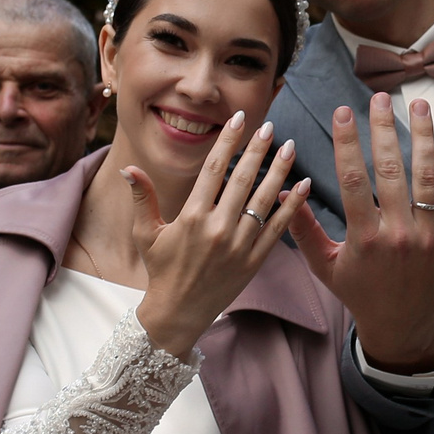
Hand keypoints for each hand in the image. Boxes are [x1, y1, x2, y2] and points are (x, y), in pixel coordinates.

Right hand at [128, 115, 308, 359]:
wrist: (178, 314)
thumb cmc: (160, 271)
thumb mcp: (145, 234)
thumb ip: (142, 198)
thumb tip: (129, 168)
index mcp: (191, 218)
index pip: (213, 169)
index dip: (227, 142)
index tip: (238, 120)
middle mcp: (218, 229)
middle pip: (243, 180)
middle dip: (258, 150)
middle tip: (270, 126)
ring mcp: (239, 246)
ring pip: (264, 201)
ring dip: (280, 171)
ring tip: (290, 147)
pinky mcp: (254, 262)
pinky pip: (278, 229)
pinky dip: (293, 207)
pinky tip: (304, 186)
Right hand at [289, 94, 433, 372]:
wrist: (402, 326)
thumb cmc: (359, 292)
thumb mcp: (325, 265)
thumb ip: (303, 228)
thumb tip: (283, 189)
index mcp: (364, 238)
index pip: (353, 179)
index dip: (347, 142)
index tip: (343, 111)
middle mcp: (398, 233)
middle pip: (391, 169)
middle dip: (384, 128)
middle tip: (379, 97)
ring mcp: (428, 234)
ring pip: (427, 175)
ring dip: (423, 135)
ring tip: (419, 103)